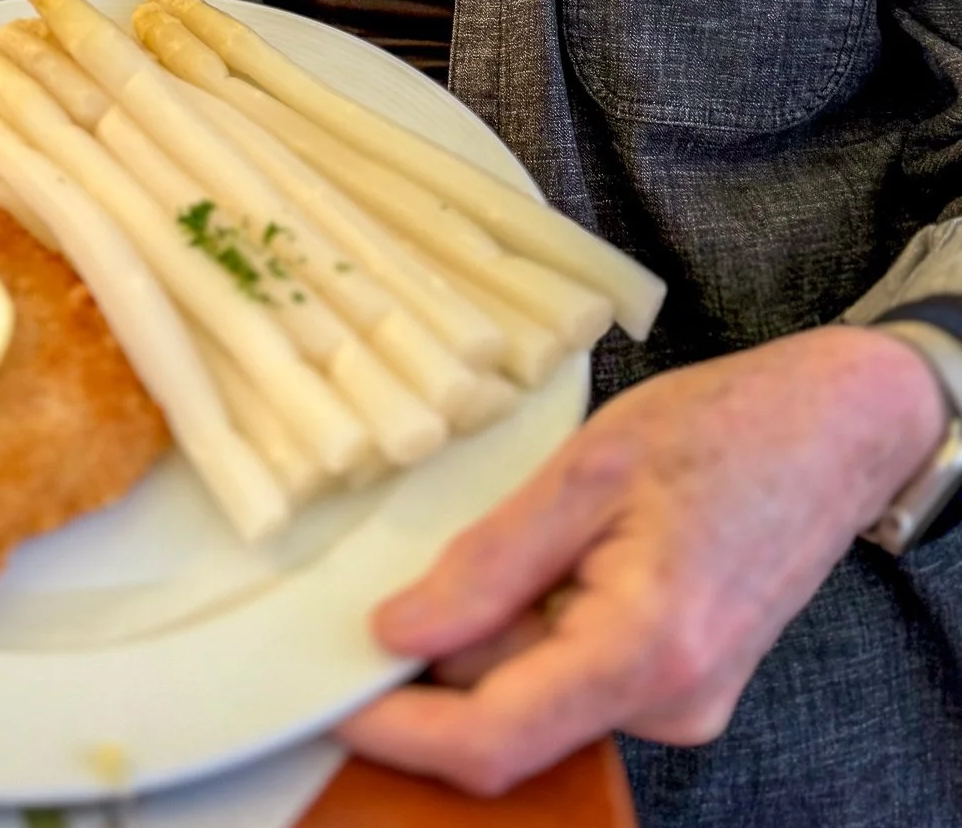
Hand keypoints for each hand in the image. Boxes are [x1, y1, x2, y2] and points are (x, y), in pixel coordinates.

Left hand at [339, 326, 943, 794]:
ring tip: (525, 525)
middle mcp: (671, 704)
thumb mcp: (588, 468)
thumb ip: (492, 561)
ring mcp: (686, 703)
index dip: (398, 732)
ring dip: (498, 628)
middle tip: (401, 568)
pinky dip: (541, 624)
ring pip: (541, 690)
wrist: (836, 428)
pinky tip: (561, 547)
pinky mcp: (687, 685)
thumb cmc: (723, 427)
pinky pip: (580, 673)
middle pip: (510, 711)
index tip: (331, 701)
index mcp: (645, 652)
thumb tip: (398, 632)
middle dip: (444, 654)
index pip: (493, 739)